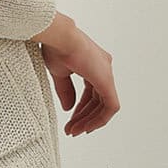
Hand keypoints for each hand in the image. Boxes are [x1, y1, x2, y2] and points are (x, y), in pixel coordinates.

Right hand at [38, 14, 119, 134]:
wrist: (59, 36)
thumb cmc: (56, 47)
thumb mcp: (59, 73)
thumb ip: (66, 91)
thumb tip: (69, 108)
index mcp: (93, 65)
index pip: (91, 93)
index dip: (81, 109)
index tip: (70, 120)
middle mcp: (103, 68)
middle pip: (97, 101)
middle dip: (84, 117)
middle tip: (72, 130)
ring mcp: (106, 74)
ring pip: (104, 105)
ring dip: (90, 120)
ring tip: (74, 131)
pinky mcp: (106, 80)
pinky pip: (110, 106)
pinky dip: (100, 118)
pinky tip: (87, 127)